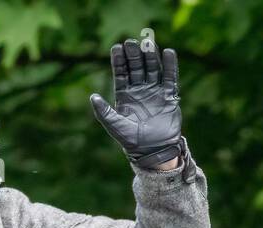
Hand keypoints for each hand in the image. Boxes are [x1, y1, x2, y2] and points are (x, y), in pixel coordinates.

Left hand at [90, 38, 182, 168]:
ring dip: (150, 56)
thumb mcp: (114, 126)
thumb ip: (103, 112)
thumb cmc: (131, 140)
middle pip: (137, 66)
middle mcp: (139, 90)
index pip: (121, 72)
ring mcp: (154, 91)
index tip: (117, 47)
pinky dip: (170, 65)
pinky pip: (170, 77)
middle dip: (134, 54)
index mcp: (124, 95)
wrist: (153, 151)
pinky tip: (168, 52)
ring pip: (153, 68)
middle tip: (132, 42)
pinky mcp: (169, 96)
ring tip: (148, 43)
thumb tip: (92, 97)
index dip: (119, 60)